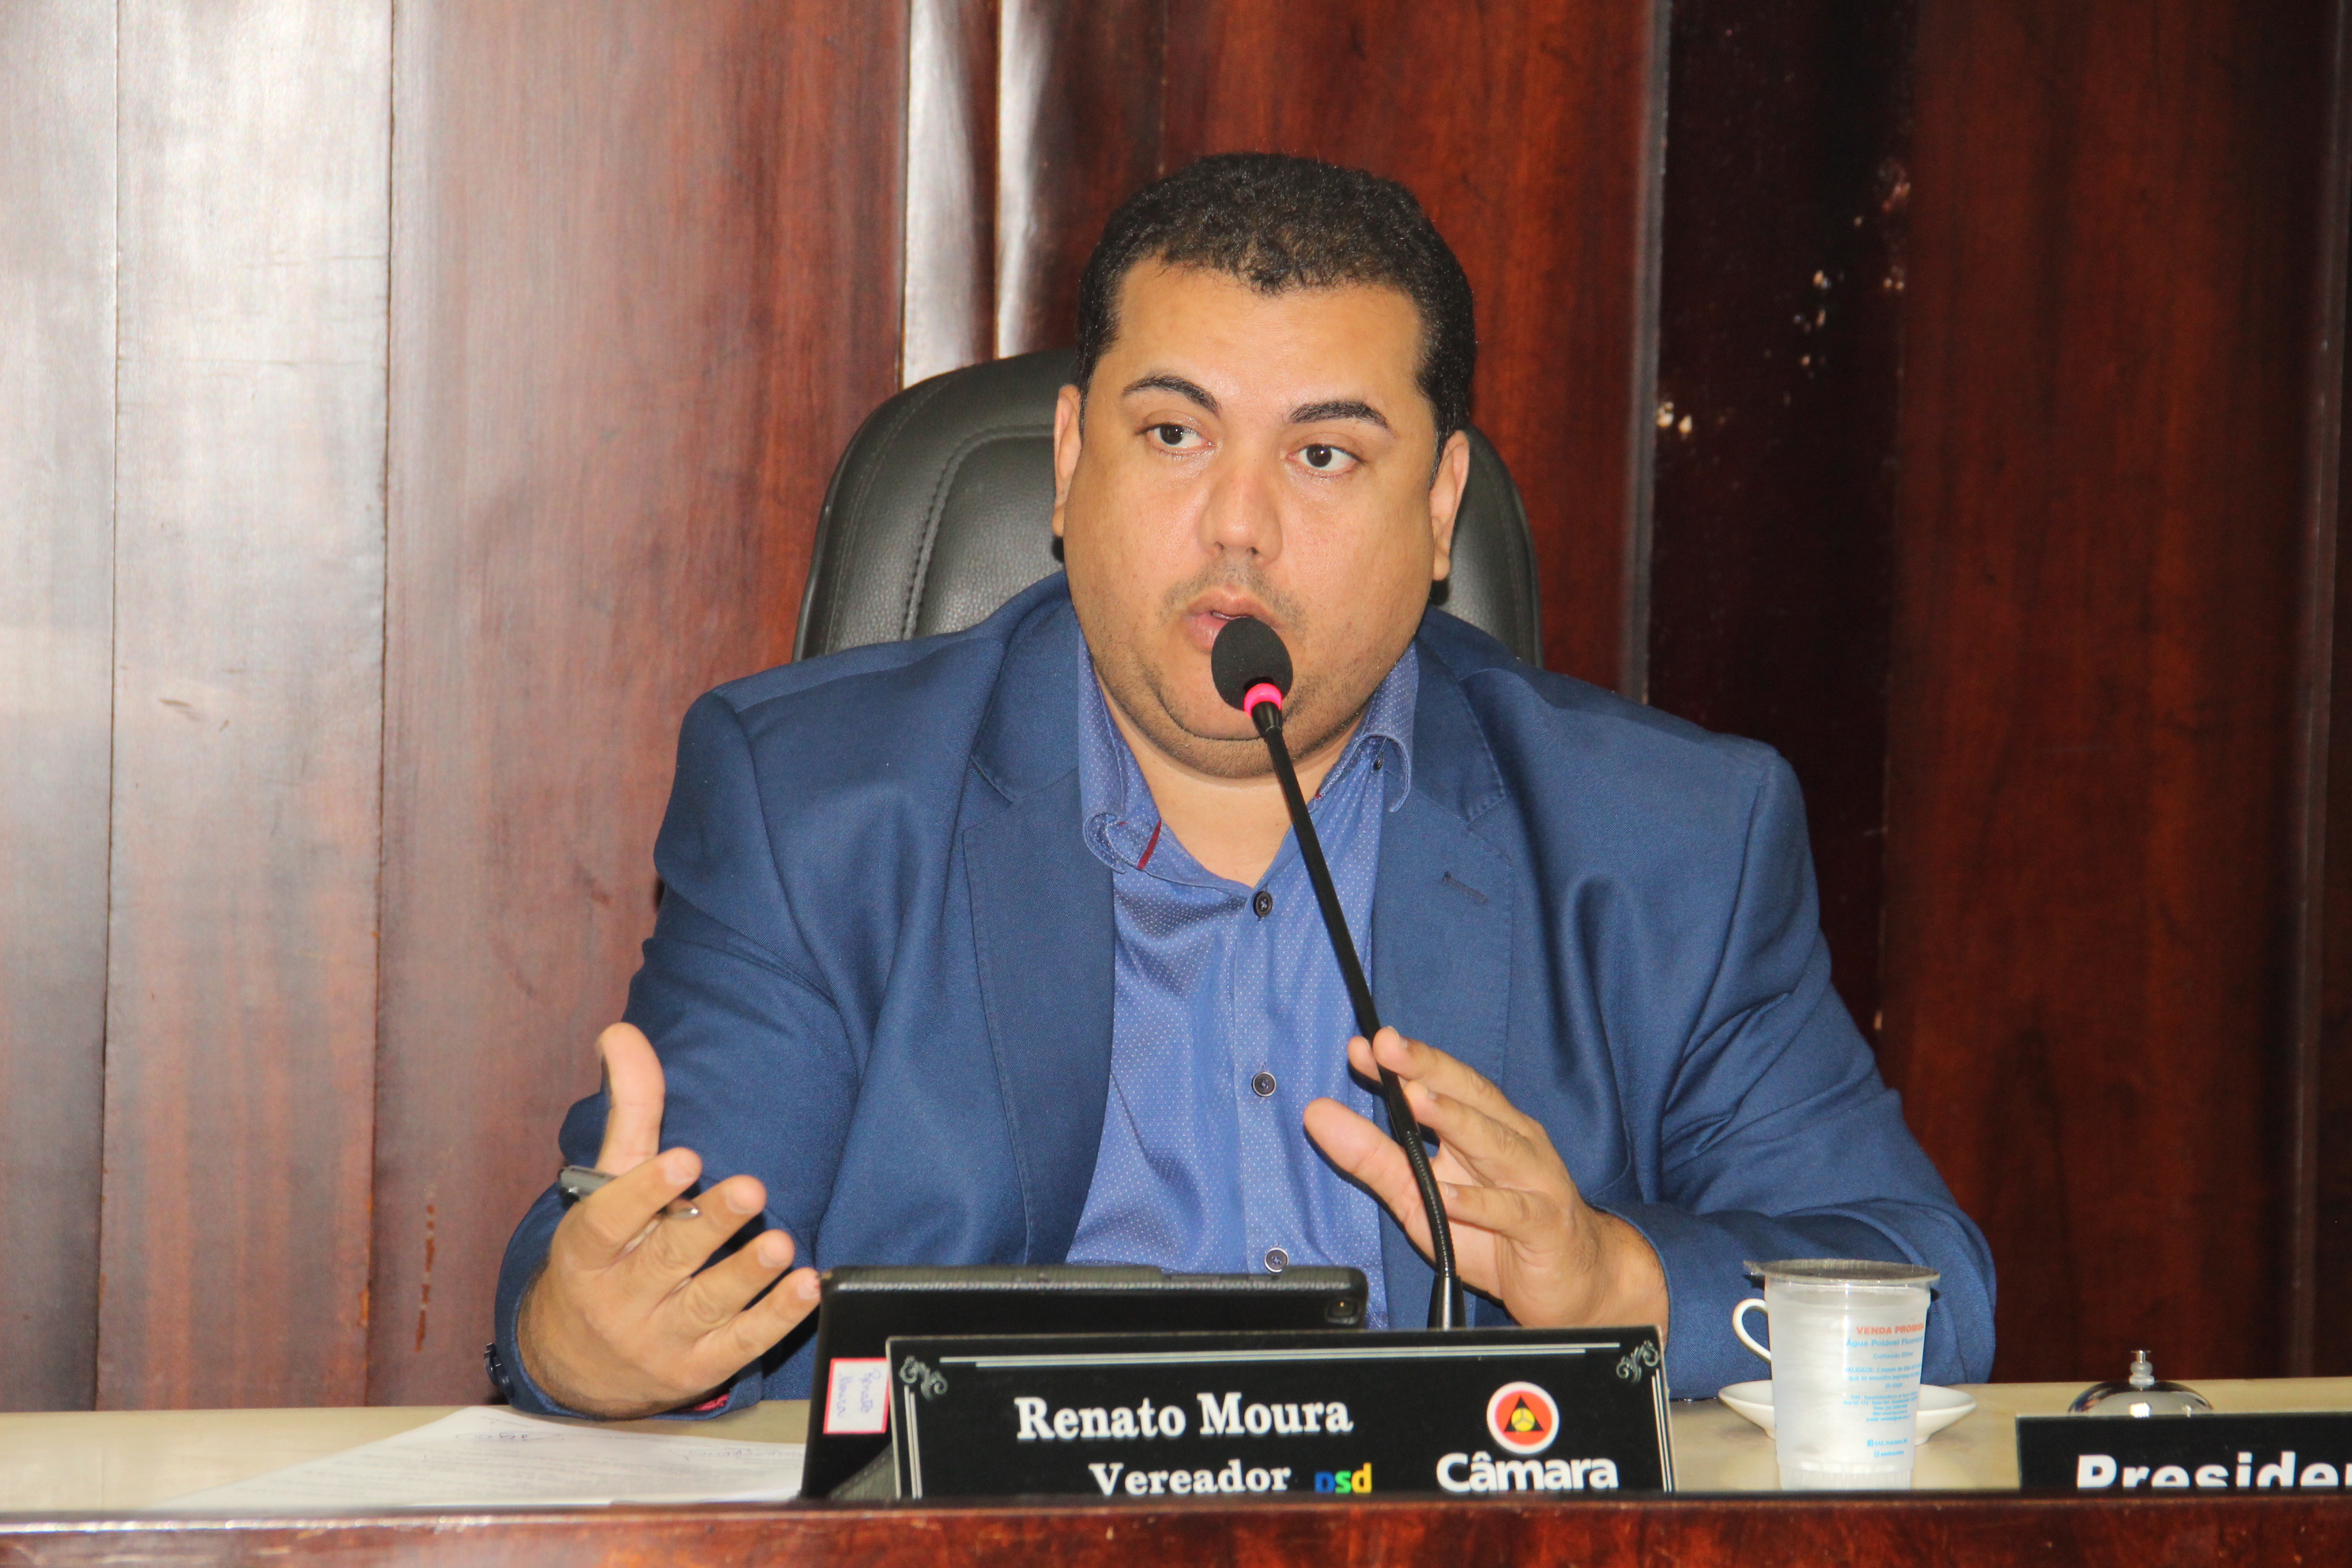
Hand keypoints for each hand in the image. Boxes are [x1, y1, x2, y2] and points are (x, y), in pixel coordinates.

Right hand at [516, 1023, 819, 1417]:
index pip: (609, 1221)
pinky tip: (806, 1288)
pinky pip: (741, 1344)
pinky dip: (776, 1318)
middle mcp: (619, 1297)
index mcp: (588, 1250)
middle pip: (666, 1260)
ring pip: (707, 1305)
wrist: (575, 1364)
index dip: (644, 1191)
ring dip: (747, 1275)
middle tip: (751, 1187)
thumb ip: (628, 1110)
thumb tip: (620, 1032)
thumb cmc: (605, 1255)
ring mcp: (659, 1338)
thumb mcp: (608, 1185)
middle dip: (709, 1225)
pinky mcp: (699, 1367)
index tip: (683, 1158)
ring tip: (780, 1243)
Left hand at [1303, 1027, 1668, 1336]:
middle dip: (1427, 1068)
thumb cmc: (1497, 1233)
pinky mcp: (1545, 1226)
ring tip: (1419, 1101)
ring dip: (1456, 1120)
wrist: (1574, 1281)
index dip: (1404, 1062)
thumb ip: (1373, 1156)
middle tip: (1388, 1047)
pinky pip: (1512, 1211)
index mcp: (1485, 1127)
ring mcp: (1533, 1182)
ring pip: (1495, 1143)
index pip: (1442, 1083)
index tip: (1363, 1045)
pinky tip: (1452, 1194)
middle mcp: (1513, 1142)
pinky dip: (1481, 1202)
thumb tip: (1318, 1114)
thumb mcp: (1422, 1195)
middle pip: (1471, 1096)